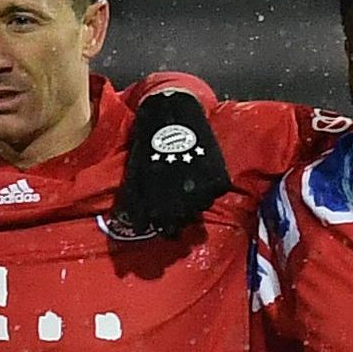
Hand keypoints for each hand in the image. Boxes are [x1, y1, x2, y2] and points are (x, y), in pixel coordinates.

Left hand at [114, 84, 227, 234]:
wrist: (171, 119)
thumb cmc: (148, 147)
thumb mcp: (135, 177)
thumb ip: (135, 204)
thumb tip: (137, 226)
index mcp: (160, 207)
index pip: (168, 231)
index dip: (166, 226)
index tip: (166, 218)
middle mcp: (183, 206)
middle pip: (187, 222)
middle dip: (183, 214)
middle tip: (179, 199)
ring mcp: (202, 194)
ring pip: (203, 206)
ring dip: (197, 198)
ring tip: (190, 182)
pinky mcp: (218, 181)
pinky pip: (216, 191)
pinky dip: (211, 184)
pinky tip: (201, 172)